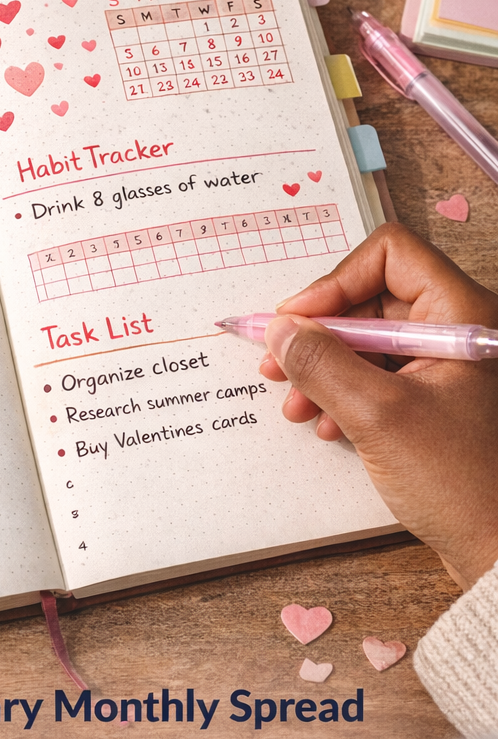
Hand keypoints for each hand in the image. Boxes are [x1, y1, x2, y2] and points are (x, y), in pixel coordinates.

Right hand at [260, 223, 497, 590]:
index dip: (335, 282)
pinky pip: (375, 373)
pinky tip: (325, 424)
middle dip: (318, 334)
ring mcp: (444, 365)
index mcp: (462, 316)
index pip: (389, 256)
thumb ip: (321, 364)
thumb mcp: (377, 415)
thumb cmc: (460, 482)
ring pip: (366, 339)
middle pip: (369, 298)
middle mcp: (455, 330)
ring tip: (296, 405)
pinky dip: (341, 392)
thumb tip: (279, 329)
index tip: (296, 321)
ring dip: (321, 368)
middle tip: (277, 364)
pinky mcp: (431, 397)